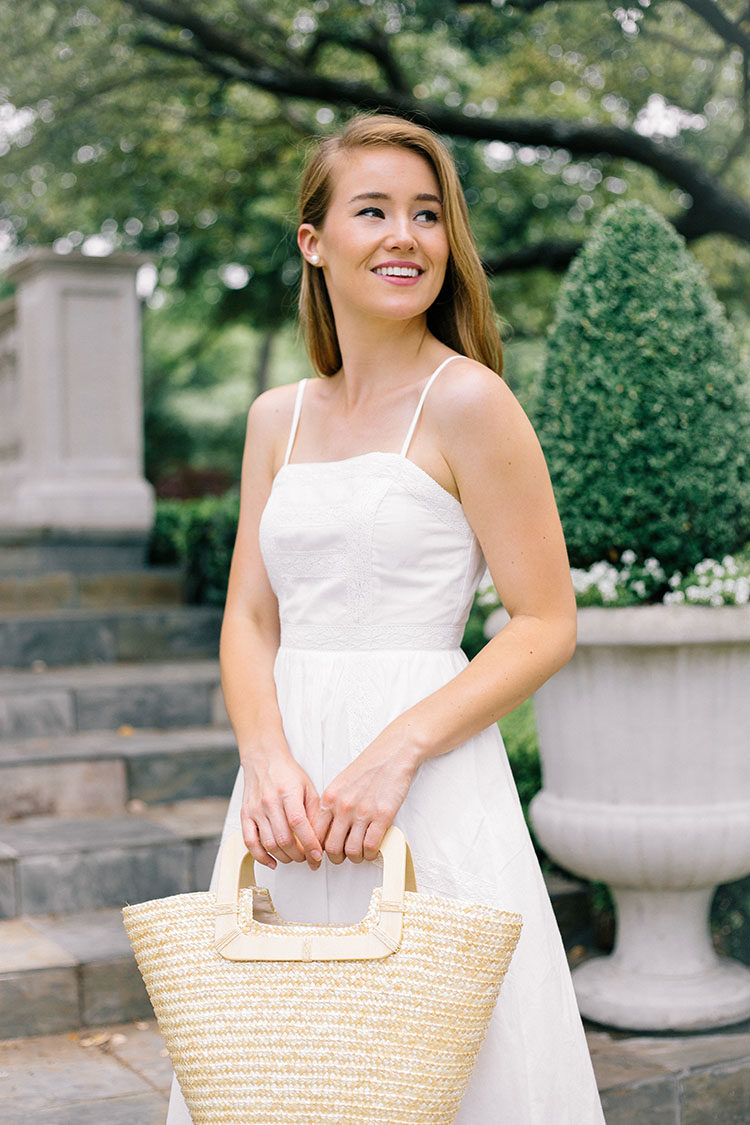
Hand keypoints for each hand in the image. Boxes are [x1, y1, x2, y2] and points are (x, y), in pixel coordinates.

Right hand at [240, 744, 322, 870]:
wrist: (264, 759)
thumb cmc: (287, 773)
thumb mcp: (308, 787)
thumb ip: (314, 812)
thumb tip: (320, 837)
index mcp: (287, 793)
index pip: (299, 824)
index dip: (309, 844)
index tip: (317, 856)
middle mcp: (269, 802)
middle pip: (284, 838)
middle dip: (299, 855)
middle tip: (308, 858)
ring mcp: (256, 810)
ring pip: (269, 844)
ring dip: (284, 857)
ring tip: (294, 857)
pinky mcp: (246, 816)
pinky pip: (250, 842)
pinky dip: (261, 857)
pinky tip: (272, 861)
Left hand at [313, 728, 419, 864]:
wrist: (393, 752)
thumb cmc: (369, 766)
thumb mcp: (341, 783)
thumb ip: (332, 805)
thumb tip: (328, 829)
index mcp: (329, 798)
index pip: (315, 834)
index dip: (317, 850)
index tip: (321, 855)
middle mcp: (342, 806)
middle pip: (331, 848)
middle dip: (336, 858)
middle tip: (342, 857)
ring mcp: (362, 812)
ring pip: (351, 851)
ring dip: (355, 858)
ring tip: (360, 854)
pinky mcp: (382, 815)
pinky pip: (371, 846)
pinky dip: (370, 854)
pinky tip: (372, 850)